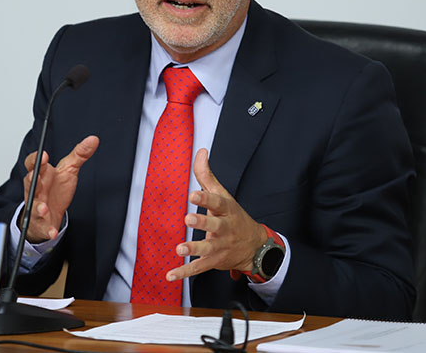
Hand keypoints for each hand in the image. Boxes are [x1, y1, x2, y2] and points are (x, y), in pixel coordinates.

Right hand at [21, 135, 98, 243]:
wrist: (51, 212)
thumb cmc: (57, 188)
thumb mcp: (69, 169)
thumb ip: (80, 154)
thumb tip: (93, 139)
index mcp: (42, 174)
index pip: (33, 164)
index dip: (36, 159)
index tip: (44, 155)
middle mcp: (36, 190)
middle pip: (29, 183)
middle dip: (31, 179)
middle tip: (34, 175)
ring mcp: (37, 206)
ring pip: (33, 206)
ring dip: (37, 207)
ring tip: (43, 208)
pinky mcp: (42, 223)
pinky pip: (43, 227)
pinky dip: (48, 230)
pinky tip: (53, 232)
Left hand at [166, 148, 266, 281]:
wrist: (255, 246)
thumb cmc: (233, 216)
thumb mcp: (223, 195)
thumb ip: (207, 175)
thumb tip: (200, 152)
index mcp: (226, 210)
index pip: (216, 202)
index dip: (205, 198)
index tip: (193, 194)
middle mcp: (224, 228)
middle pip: (214, 225)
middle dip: (202, 223)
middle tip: (188, 218)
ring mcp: (220, 246)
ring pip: (207, 248)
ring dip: (194, 249)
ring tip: (180, 249)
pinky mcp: (214, 261)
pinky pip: (199, 268)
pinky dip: (184, 273)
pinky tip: (171, 275)